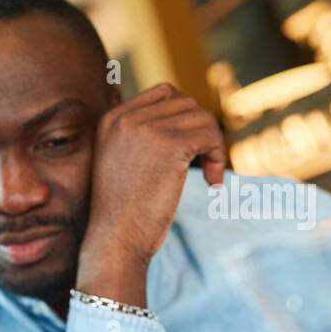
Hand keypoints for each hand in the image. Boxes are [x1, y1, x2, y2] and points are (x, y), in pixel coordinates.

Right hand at [76, 83, 226, 307]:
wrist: (115, 239)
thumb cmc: (121, 212)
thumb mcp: (120, 162)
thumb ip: (140, 136)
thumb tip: (185, 118)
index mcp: (111, 119)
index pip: (164, 92)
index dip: (185, 117)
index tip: (190, 149)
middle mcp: (126, 117)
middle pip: (187, 103)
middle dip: (201, 132)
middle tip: (204, 165)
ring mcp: (148, 128)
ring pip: (203, 118)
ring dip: (214, 145)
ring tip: (209, 175)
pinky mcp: (170, 144)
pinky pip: (211, 135)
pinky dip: (219, 157)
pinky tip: (212, 182)